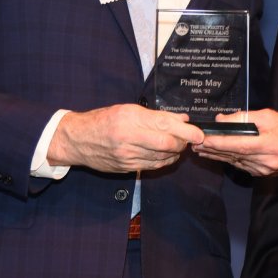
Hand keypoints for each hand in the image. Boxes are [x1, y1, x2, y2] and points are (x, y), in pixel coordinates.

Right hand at [49, 104, 204, 172]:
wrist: (78, 140)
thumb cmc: (103, 120)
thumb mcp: (128, 110)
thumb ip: (156, 116)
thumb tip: (182, 119)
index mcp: (130, 119)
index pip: (166, 126)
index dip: (187, 131)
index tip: (199, 134)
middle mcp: (129, 138)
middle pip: (167, 144)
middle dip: (183, 143)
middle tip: (189, 139)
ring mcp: (127, 156)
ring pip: (162, 158)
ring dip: (175, 152)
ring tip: (178, 145)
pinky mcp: (127, 168)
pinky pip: (153, 166)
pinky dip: (164, 161)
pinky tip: (167, 155)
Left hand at [193, 109, 277, 176]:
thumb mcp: (269, 116)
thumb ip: (244, 118)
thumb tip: (221, 120)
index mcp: (269, 144)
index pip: (239, 144)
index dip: (219, 142)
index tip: (203, 139)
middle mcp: (265, 160)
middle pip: (233, 155)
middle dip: (212, 149)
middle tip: (194, 144)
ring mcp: (262, 170)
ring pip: (234, 162)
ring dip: (216, 156)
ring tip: (200, 150)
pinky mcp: (261, 174)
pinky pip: (240, 165)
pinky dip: (228, 159)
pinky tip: (216, 155)